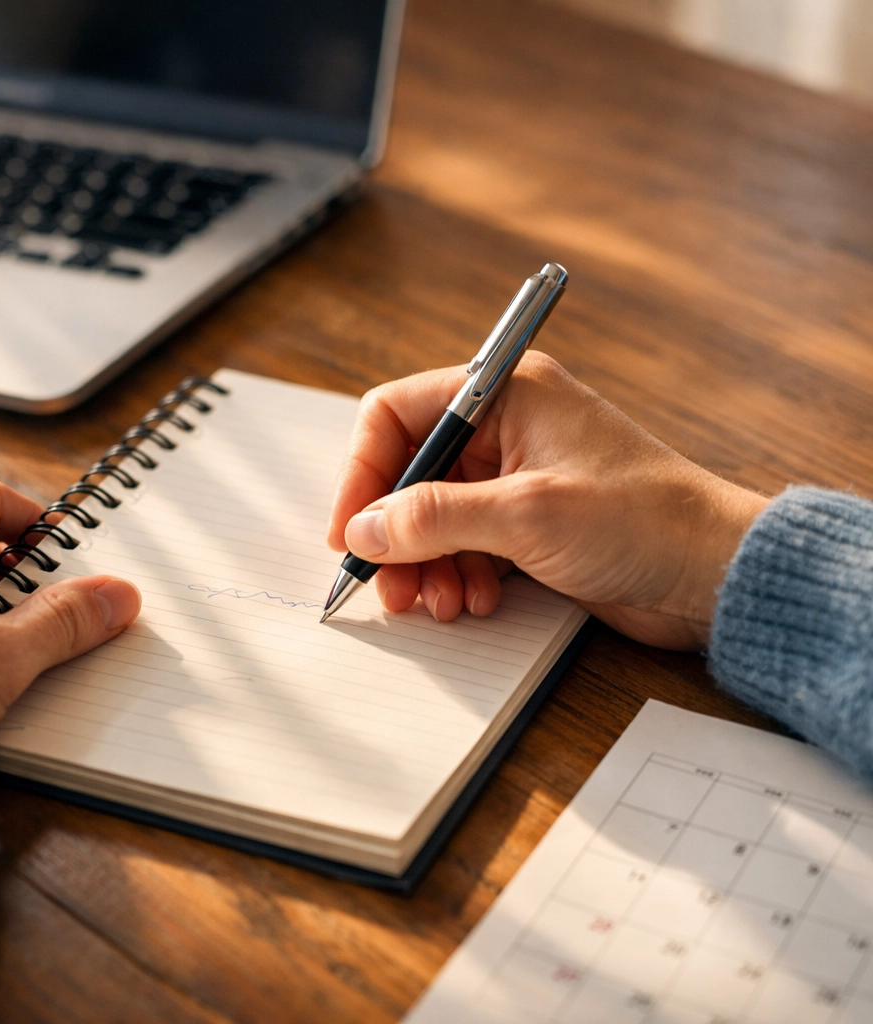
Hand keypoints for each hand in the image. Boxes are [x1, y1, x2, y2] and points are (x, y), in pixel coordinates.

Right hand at [327, 354, 767, 649]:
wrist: (714, 573)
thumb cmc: (643, 520)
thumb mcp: (526, 515)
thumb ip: (434, 518)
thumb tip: (362, 530)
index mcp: (504, 393)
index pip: (397, 415)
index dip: (364, 473)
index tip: (350, 532)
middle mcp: (504, 428)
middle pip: (411, 473)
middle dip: (394, 532)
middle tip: (387, 586)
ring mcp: (515, 477)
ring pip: (434, 515)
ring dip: (425, 562)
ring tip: (439, 602)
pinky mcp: (527, 522)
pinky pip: (465, 543)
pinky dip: (458, 573)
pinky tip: (474, 600)